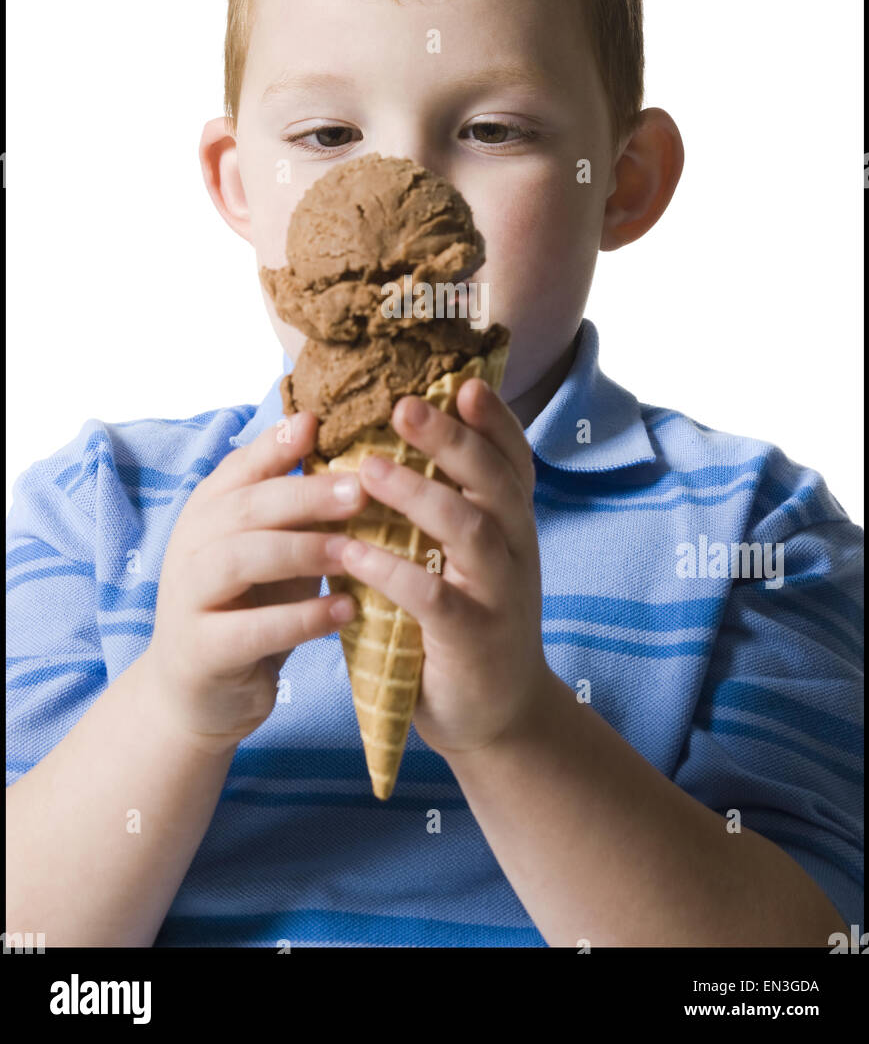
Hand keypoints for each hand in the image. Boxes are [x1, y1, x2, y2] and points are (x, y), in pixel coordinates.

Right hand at [144, 411, 366, 753]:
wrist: (197, 694)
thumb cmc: (249, 605)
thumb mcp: (269, 545)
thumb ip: (292, 499)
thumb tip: (334, 434)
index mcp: (209, 510)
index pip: (241, 465)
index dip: (280, 444)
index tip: (325, 424)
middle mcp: (191, 545)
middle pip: (245, 507)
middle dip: (305, 494)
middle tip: (361, 490)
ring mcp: (189, 597)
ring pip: (241, 559)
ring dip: (303, 551)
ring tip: (356, 552)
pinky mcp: (201, 651)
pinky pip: (252, 630)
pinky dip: (302, 618)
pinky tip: (346, 610)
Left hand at [337, 379, 550, 758]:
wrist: (494, 715)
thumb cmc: (463, 622)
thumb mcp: (462, 559)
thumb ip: (441, 507)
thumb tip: (381, 444)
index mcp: (511, 524)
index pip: (513, 458)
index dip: (493, 419)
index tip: (460, 381)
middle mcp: (515, 549)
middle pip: (494, 480)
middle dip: (452, 439)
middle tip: (404, 405)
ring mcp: (499, 595)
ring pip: (469, 530)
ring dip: (418, 494)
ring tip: (367, 468)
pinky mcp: (473, 639)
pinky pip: (435, 598)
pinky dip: (394, 571)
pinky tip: (352, 552)